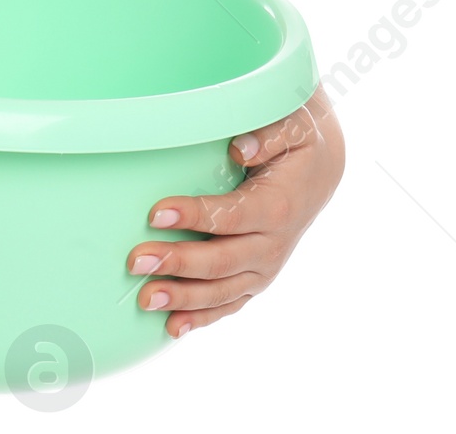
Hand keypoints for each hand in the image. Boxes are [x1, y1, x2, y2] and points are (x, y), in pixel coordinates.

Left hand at [126, 88, 344, 337]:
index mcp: (276, 207)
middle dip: (177, 262)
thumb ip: (268, 135)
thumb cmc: (296, 144)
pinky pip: (229, 304)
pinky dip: (202, 318)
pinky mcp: (256, 278)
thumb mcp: (292, 127)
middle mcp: (272, 244)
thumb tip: (239, 149)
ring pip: (222, 290)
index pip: (230, 216)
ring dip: (183, 297)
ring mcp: (265, 267)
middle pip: (221, 260)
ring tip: (145, 299)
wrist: (319, 172)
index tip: (155, 212)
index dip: (194, 216)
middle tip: (136, 260)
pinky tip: (172, 327)